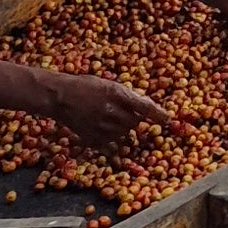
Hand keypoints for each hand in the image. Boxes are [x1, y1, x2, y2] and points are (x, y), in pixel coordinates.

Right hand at [35, 67, 172, 146]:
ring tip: (109, 117)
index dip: (157, 114)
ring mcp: (101, 126)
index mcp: (116, 93)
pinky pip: (110, 143)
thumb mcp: (109, 85)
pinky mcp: (92, 137)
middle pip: (134, 121)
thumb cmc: (86, 86)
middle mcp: (110, 111)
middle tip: (123, 112)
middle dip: (134, 118)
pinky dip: (111, 138)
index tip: (168, 119)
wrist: (60, 97)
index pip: (143, 106)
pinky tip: (103, 130)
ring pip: (123, 132)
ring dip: (122, 127)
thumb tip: (146, 108)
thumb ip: (127, 96)